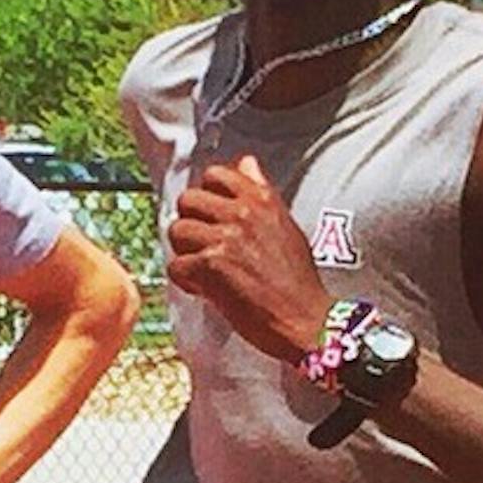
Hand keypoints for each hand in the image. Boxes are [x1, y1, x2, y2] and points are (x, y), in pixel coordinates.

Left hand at [168, 155, 331, 360]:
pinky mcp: (212, 266)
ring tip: (205, 271)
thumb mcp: (284, 224)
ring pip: (177, 231)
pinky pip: (176, 266)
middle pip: (187, 200)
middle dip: (190, 225)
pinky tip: (205, 289)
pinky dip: (186, 282)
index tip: (213, 219)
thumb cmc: (297, 281)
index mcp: (261, 199)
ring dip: (185, 254)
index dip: (207, 198)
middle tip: (204, 248)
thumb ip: (260, 194)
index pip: (215, 175)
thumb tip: (245, 163)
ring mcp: (225, 237)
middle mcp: (242, 212)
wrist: (306, 320)